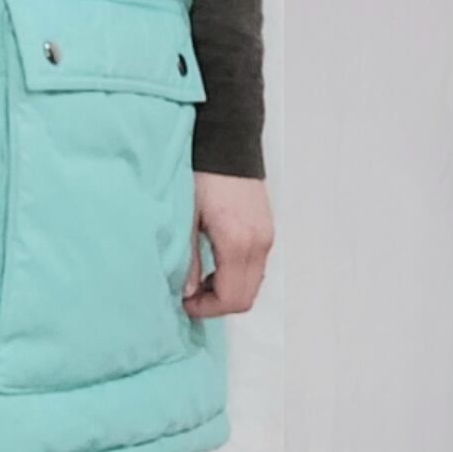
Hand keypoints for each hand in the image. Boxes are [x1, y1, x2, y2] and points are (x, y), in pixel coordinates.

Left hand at [182, 172, 273, 317]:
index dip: (207, 309)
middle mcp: (259, 243)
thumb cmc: (203, 174)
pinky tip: (215, 261)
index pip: (232, 298)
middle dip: (217, 303)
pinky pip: (256, 266)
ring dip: (228, 289)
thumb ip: (187, 259)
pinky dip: (238, 274)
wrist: (226, 142)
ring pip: (253, 284)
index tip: (184, 302)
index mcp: (238, 242)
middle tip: (191, 294)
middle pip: (246, 297)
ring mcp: (267, 236)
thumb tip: (187, 292)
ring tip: (201, 277)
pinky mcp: (267, 229)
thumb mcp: (186, 218)